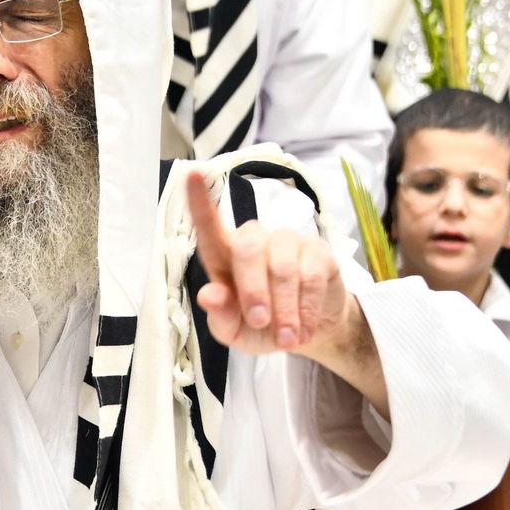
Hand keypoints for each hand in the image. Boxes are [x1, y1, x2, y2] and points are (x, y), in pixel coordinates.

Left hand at [187, 171, 346, 353]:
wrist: (306, 334)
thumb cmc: (262, 327)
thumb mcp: (234, 331)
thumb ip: (220, 316)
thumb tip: (208, 294)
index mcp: (225, 257)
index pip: (209, 225)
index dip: (200, 200)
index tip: (190, 172)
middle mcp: (255, 240)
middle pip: (248, 247)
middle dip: (253, 290)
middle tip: (260, 323)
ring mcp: (288, 242)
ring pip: (282, 267)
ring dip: (285, 309)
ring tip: (287, 338)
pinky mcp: (318, 252)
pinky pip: (312, 276)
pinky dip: (307, 308)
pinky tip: (304, 327)